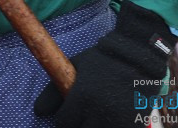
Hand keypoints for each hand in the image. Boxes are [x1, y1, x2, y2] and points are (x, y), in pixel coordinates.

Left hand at [33, 2, 175, 126]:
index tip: (71, 114)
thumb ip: (54, 90)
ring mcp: (118, 121)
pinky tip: (112, 117)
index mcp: (83, 97)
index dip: (65, 119)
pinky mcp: (134, 126)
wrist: (140, 56)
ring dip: (94, 125)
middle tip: (84, 115)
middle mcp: (99, 112)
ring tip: (96, 115)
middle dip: (79, 124)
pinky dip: (111, 126)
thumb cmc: (104, 60)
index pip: (63, 123)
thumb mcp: (76, 67)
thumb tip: (38, 112)